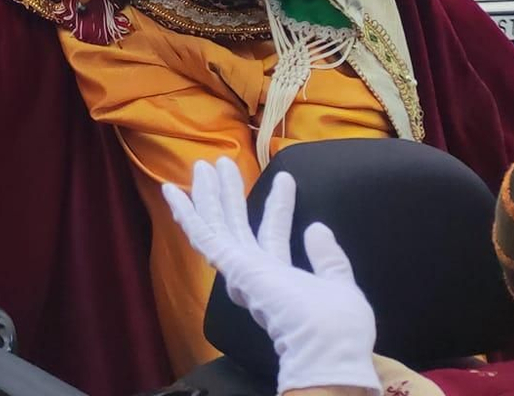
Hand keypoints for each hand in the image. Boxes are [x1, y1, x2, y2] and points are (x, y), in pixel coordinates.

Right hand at [162, 158, 379, 392]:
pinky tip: (173, 192)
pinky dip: (188, 213)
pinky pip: (205, 236)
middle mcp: (255, 275)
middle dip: (230, 195)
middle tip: (222, 164)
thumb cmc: (337, 327)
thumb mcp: (340, 284)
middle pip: (237, 226)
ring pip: (218, 226)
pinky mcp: (233, 267)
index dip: (278, 205)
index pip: (273, 234)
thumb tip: (317, 227)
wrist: (326, 349)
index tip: (286, 179)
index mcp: (280, 280)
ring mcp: (242, 271)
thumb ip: (328, 258)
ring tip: (204, 165)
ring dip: (209, 196)